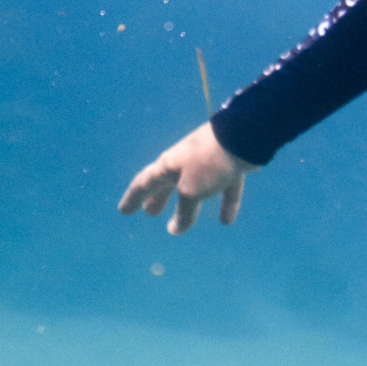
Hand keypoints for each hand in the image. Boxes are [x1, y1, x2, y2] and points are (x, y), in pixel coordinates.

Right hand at [118, 122, 251, 234]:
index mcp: (168, 165)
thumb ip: (183, 211)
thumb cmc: (208, 163)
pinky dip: (223, 204)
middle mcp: (184, 163)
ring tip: (181, 223)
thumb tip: (175, 229)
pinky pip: (223, 190)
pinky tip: (226, 221)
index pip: (143, 183)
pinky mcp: (229, 167)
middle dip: (157, 199)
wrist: (243, 136)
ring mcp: (207, 164)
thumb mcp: (191, 191)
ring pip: (194, 189)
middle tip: (150, 213)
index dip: (132, 198)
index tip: (123, 211)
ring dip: (186, 206)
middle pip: (167, 184)